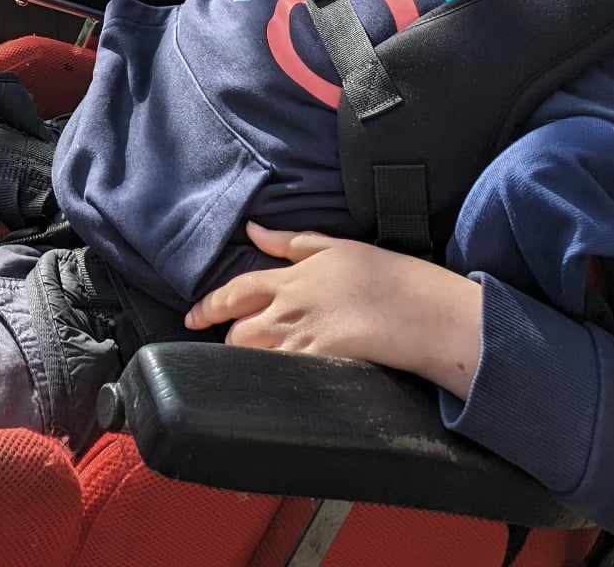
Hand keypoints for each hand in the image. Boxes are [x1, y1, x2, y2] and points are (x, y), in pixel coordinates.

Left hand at [184, 222, 484, 399]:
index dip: (209, 306)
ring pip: (253, 354)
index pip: (236, 291)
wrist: (422, 309)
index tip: (192, 318)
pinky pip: (280, 374)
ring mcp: (303, 337)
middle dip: (230, 341)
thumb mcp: (335, 246)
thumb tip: (253, 228)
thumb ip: (289, 242)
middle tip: (234, 348)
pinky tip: (271, 385)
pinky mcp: (319, 362)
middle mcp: (289, 308)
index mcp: (291, 278)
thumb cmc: (385, 274)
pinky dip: (269, 379)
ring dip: (246, 361)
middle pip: (239, 330)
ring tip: (252, 366)